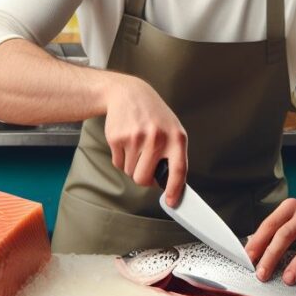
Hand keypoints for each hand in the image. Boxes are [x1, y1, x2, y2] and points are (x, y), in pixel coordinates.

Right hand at [103, 75, 187, 205]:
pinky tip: (126, 141)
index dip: (175, 190)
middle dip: (142, 177)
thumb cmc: (154, 116)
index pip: (178, 170)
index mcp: (176, 137)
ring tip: (136, 146)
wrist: (129, 94)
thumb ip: (174, 155)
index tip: (172, 202)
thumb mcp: (173, 129)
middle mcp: (157, 138)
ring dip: (131, 166)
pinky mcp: (117, 138)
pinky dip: (121, 158)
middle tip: (143, 165)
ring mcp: (136, 138)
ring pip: (129, 172)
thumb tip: (171, 186)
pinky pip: (117, 163)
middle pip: (144, 179)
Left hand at [245, 198, 295, 284]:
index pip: (270, 225)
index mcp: (290, 208)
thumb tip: (251, 255)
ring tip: (288, 278)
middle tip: (263, 274)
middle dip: (272, 255)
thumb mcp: (288, 221)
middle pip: (286, 233)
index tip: (249, 259)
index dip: (257, 243)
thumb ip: (272, 234)